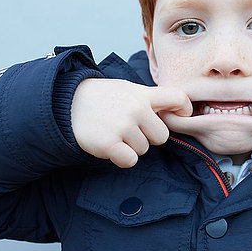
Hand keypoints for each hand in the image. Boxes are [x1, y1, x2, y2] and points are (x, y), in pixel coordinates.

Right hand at [70, 79, 191, 167]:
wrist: (66, 102)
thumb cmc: (103, 98)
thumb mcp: (128, 89)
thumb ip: (150, 99)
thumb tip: (177, 110)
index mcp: (143, 94)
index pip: (178, 98)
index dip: (184, 109)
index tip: (179, 115)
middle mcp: (136, 109)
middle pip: (162, 136)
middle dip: (150, 137)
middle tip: (132, 129)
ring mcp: (123, 127)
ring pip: (144, 149)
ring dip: (132, 146)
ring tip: (116, 133)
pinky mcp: (109, 144)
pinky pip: (130, 160)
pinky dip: (123, 158)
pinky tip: (113, 147)